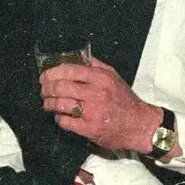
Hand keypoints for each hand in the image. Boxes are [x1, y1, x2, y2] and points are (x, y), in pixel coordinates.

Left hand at [40, 56, 163, 153]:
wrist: (140, 125)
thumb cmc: (125, 100)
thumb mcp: (113, 77)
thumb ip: (95, 65)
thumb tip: (78, 55)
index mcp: (101, 78)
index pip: (70, 70)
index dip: (52, 72)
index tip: (45, 76)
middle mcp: (96, 94)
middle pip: (61, 87)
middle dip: (47, 88)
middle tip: (44, 90)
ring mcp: (93, 112)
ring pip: (60, 104)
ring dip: (48, 103)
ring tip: (47, 103)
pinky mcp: (90, 129)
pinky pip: (65, 122)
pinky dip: (59, 118)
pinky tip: (60, 116)